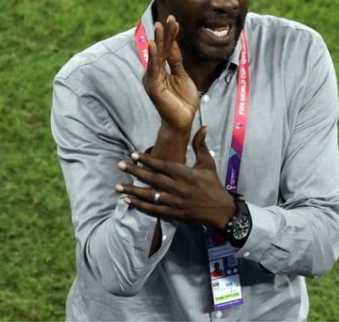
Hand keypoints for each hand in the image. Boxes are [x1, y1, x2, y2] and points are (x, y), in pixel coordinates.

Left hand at [116, 126, 235, 228]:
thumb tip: (204, 126)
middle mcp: (178, 188)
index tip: (133, 155)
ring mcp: (175, 202)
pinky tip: (128, 201)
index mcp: (186, 174)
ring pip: (150, 195)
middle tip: (120, 165)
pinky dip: (140, 206)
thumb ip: (201, 145)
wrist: (220, 210)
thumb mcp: (208, 163)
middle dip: (135, 172)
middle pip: (153, 179)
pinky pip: (154, 209)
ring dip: (133, 190)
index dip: (147, 160)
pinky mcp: (173, 214)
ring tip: (118, 186)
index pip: (162, 165)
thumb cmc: (213, 185)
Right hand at [143, 15, 198, 132]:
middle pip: (161, 49)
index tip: (175, 20)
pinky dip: (153, 56)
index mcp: (161, 70)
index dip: (171, 35)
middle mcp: (154, 72)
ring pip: (156, 56)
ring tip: (159, 25)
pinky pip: (154, 69)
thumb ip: (176, 61)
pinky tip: (153, 44)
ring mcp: (153, 79)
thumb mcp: (182, 76)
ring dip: (159, 40)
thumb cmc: (183, 101)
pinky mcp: (153, 86)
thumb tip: (172, 44)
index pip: (166, 49)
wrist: (183, 121)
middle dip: (165, 33)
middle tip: (169, 17)